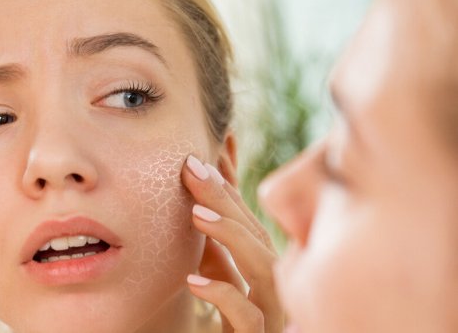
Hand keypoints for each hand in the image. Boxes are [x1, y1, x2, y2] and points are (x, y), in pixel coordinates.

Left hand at [181, 155, 283, 332]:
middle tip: (192, 167)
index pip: (249, 220)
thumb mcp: (217, 276)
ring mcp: (272, 312)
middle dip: (225, 199)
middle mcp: (275, 286)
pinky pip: (249, 317)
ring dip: (231, 236)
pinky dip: (223, 295)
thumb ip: (213, 242)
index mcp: (263, 269)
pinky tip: (193, 280)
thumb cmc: (232, 323)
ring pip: (264, 269)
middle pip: (257, 235)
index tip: (207, 151)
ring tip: (195, 214)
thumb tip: (200, 197)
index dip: (229, 186)